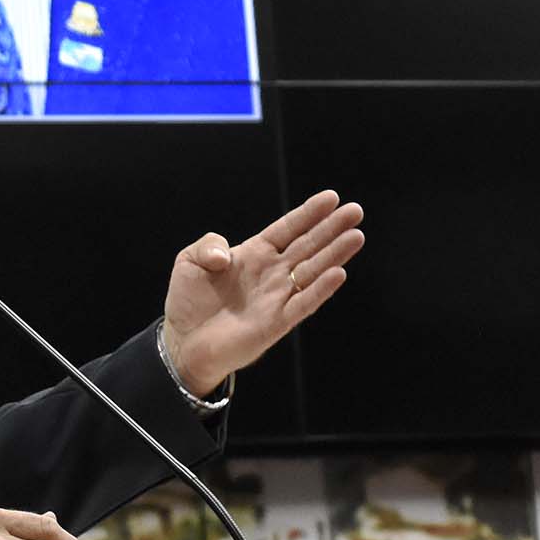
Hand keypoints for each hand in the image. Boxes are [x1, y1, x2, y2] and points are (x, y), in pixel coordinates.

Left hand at [162, 189, 365, 395]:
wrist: (183, 342)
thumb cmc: (189, 300)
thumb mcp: (189, 260)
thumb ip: (208, 245)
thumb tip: (227, 256)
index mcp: (255, 253)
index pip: (288, 228)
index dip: (309, 213)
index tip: (331, 198)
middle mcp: (272, 272)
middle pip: (308, 245)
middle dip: (332, 228)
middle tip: (355, 211)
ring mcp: (277, 297)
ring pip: (312, 271)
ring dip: (335, 254)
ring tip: (356, 236)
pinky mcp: (277, 323)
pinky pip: (304, 304)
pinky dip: (321, 289)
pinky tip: (337, 273)